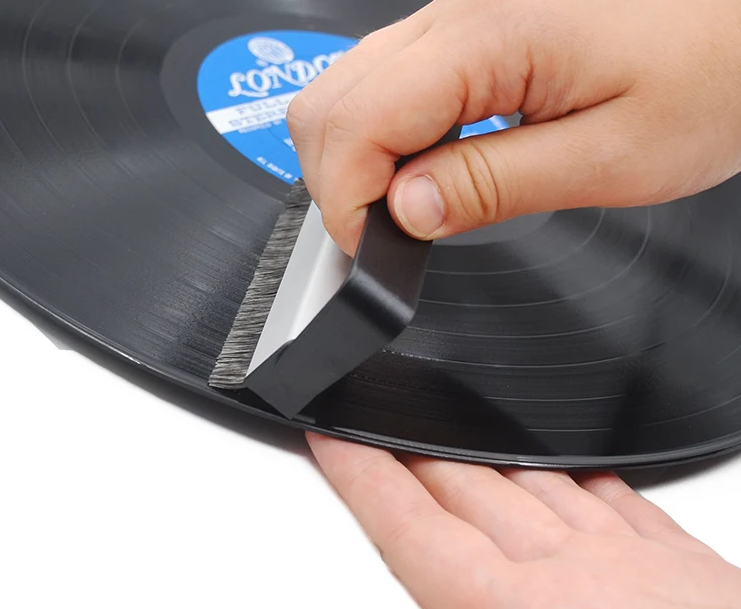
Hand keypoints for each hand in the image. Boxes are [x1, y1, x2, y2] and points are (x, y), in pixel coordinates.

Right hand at [287, 0, 740, 254]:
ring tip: (410, 208)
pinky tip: (424, 171)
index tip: (374, 249)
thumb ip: (490, 185)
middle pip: (327, 101)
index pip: (355, 121)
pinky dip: (381, 140)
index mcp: (483, 37)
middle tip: (387, 235)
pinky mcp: (464, 39)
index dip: (347, 200)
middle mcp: (454, 17)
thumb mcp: (606, 159)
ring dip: (356, 160)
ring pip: (344, 91)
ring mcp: (454, 22)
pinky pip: (384, 87)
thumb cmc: (704, 78)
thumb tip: (404, 210)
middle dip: (338, 182)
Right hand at [307, 434, 740, 607]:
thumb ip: (459, 597)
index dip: (361, 476)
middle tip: (380, 431)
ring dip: (483, 458)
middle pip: (465, 485)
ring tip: (451, 439)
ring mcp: (633, 560)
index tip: (333, 438)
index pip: (411, 525)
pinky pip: (614, 496)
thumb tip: (438, 580)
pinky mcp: (689, 563)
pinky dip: (576, 478)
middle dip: (412, 452)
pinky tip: (568, 470)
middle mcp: (571, 574)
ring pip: (533, 479)